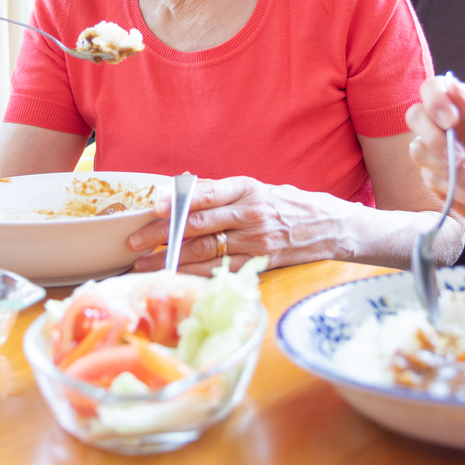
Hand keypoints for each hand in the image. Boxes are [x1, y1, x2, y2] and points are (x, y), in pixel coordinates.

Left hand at [127, 177, 348, 274]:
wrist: (331, 227)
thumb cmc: (290, 204)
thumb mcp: (258, 188)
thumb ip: (222, 191)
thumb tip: (182, 191)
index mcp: (246, 188)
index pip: (205, 195)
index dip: (175, 201)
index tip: (151, 207)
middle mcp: (250, 214)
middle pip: (197, 226)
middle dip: (161, 235)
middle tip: (132, 243)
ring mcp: (255, 241)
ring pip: (205, 251)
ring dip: (170, 259)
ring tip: (143, 264)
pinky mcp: (260, 262)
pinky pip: (222, 269)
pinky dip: (195, 274)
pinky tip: (174, 277)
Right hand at [405, 76, 464, 239]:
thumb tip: (451, 87)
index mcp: (463, 104)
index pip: (432, 89)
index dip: (435, 101)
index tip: (452, 120)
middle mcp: (444, 125)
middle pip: (415, 117)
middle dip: (434, 139)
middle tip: (462, 158)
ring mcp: (437, 152)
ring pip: (418, 151)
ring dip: (449, 170)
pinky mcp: (435, 179)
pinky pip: (430, 179)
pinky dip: (455, 189)